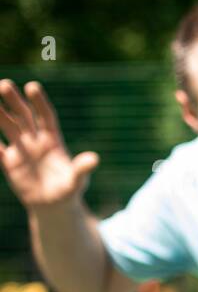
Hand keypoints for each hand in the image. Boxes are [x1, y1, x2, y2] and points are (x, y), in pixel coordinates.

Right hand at [0, 79, 99, 209]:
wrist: (54, 206)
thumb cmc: (69, 190)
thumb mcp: (77, 180)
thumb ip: (82, 169)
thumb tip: (94, 159)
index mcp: (53, 141)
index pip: (45, 117)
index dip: (39, 102)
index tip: (32, 87)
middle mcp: (35, 141)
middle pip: (23, 116)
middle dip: (14, 101)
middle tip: (4, 85)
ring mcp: (21, 150)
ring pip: (7, 126)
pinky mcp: (9, 163)